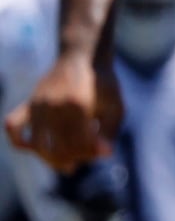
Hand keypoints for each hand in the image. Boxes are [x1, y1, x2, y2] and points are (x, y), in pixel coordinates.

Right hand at [7, 54, 122, 172]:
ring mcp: (38, 105)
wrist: (82, 57)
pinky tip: (36, 148)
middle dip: (74, 159)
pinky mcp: (28, 103)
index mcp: (78, 105)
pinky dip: (19, 140)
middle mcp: (54, 106)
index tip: (100, 149)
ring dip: (51, 159)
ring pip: (37, 145)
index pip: (79, 146)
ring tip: (67, 163)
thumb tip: (105, 155)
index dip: (90, 155)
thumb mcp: (116, 108)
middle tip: (85, 156)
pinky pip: (12, 126)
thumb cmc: (104, 85)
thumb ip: (110, 133)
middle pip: (58, 149)